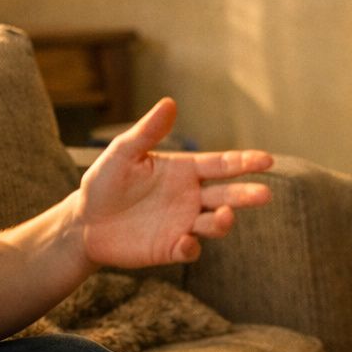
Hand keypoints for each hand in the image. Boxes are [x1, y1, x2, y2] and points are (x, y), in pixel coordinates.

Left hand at [77, 98, 272, 267]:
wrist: (84, 222)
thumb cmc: (104, 182)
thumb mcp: (122, 153)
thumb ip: (148, 132)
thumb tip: (169, 102)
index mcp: (185, 170)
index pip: (221, 164)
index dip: (244, 162)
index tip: (267, 160)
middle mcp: (191, 197)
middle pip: (227, 195)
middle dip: (247, 194)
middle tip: (265, 194)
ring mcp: (183, 223)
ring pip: (214, 223)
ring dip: (223, 221)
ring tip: (225, 217)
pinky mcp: (170, 248)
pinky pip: (189, 249)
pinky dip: (191, 247)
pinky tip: (186, 242)